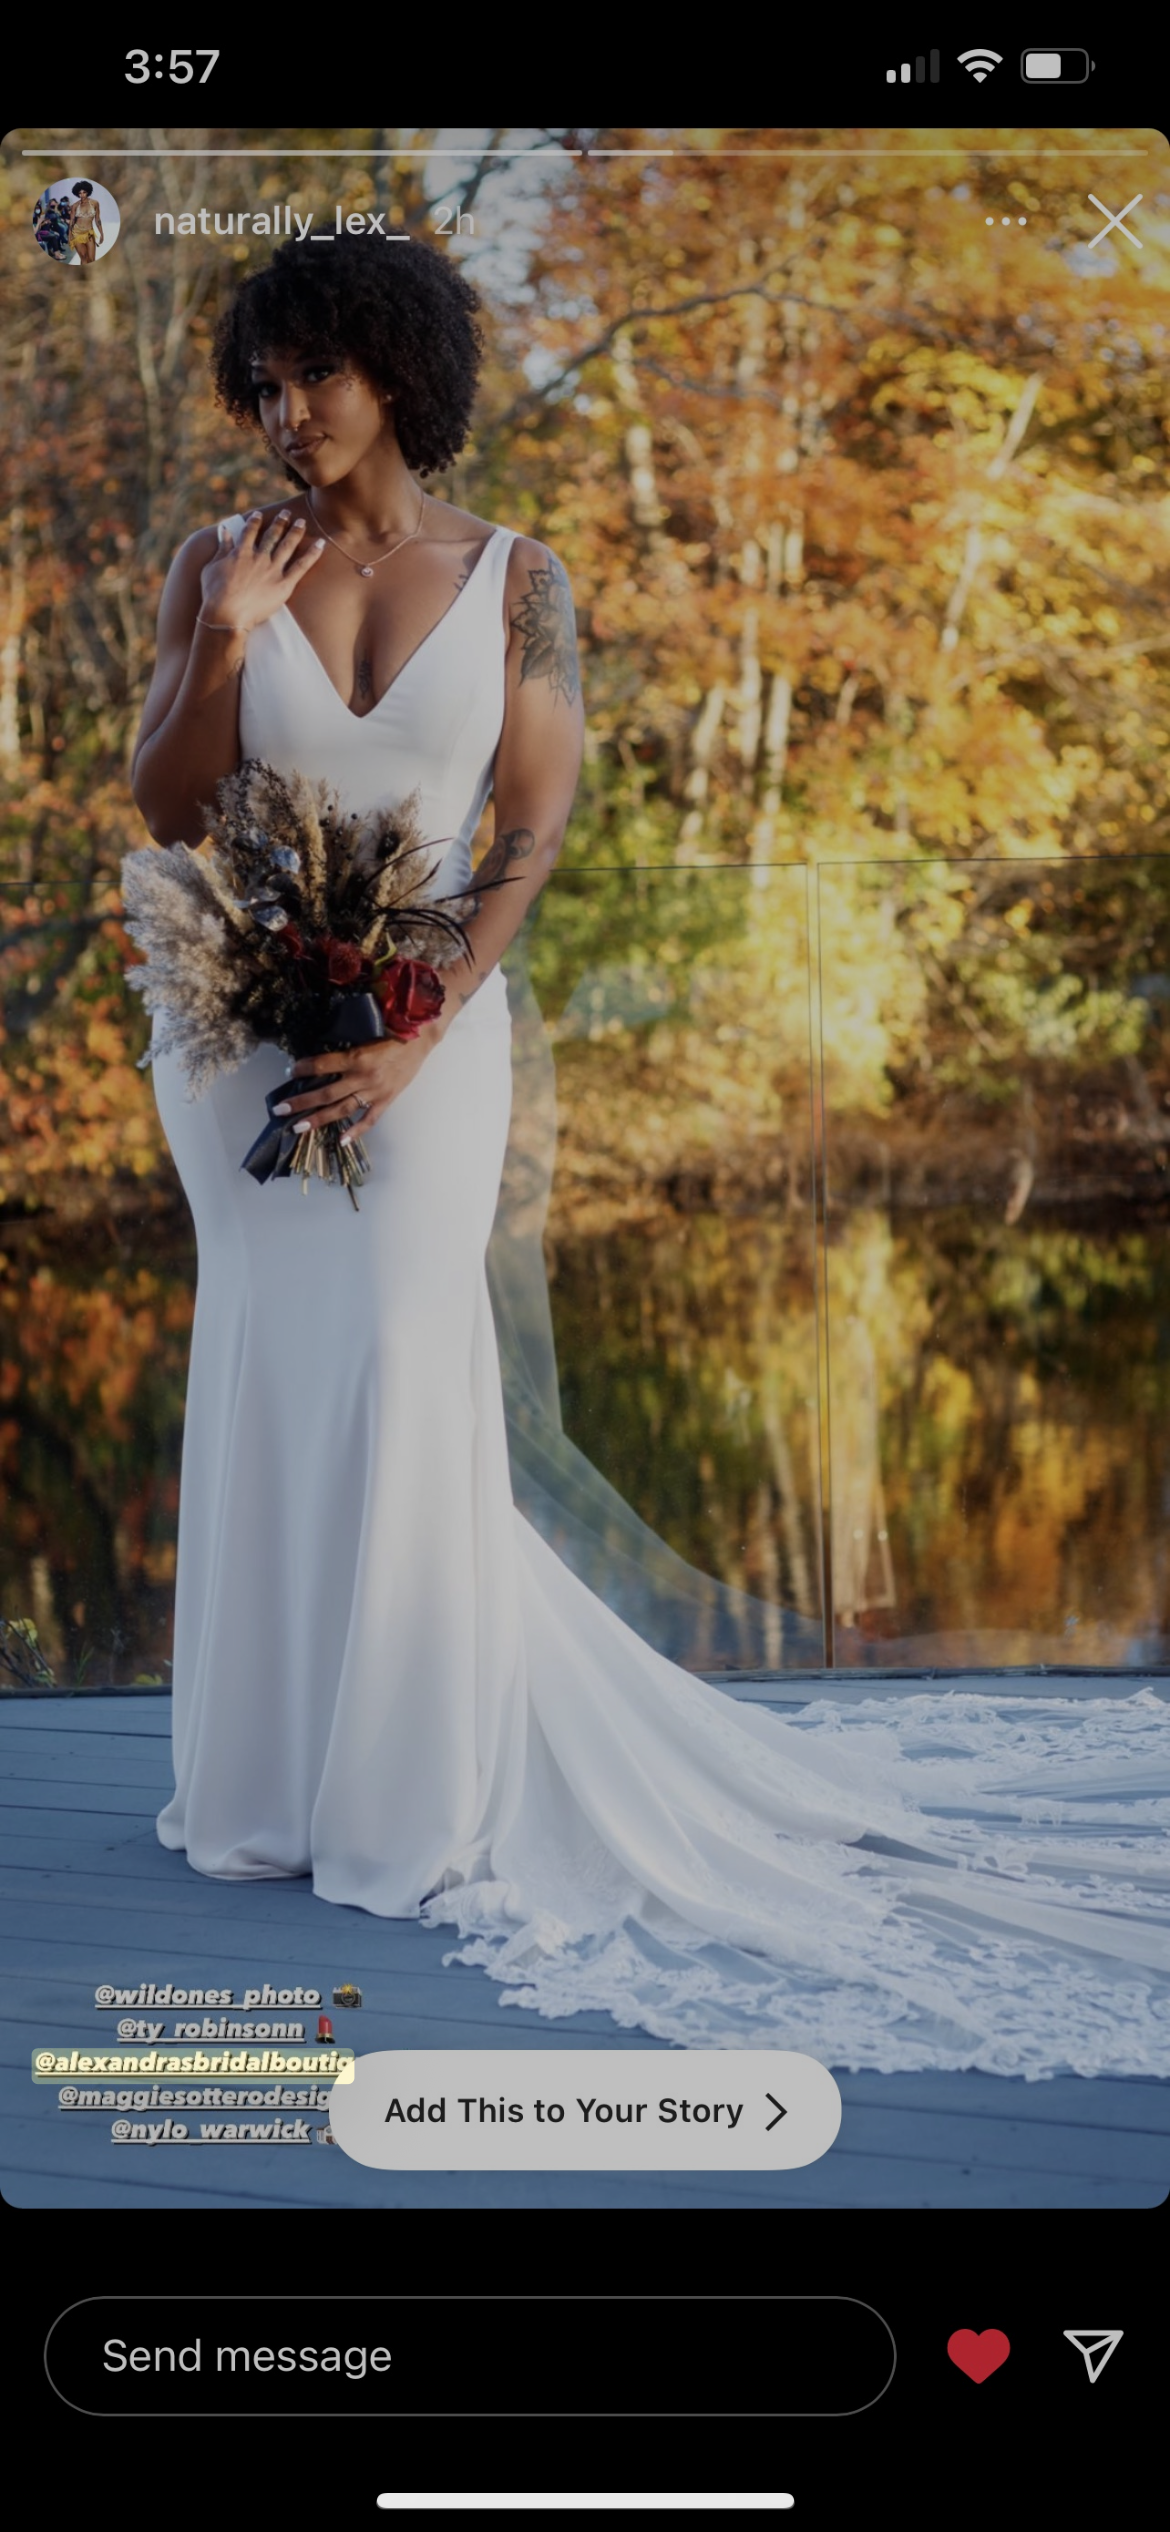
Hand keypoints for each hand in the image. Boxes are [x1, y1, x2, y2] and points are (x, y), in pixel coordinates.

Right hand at [198, 509, 324, 634]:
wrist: (226, 614)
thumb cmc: (214, 594)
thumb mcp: (212, 567)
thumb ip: (221, 547)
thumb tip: (224, 530)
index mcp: (241, 553)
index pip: (250, 532)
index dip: (254, 522)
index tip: (258, 514)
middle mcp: (259, 557)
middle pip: (272, 536)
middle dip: (280, 523)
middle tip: (286, 513)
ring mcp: (273, 570)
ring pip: (287, 546)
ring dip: (295, 532)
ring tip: (301, 522)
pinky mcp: (284, 585)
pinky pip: (302, 566)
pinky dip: (313, 554)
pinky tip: (321, 544)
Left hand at [272, 1030, 436, 1138]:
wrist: (421, 1038)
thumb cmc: (393, 1030)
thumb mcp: (366, 1031)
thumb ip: (346, 1045)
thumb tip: (322, 1055)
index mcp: (357, 1056)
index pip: (322, 1065)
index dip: (304, 1068)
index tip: (290, 1072)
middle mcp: (362, 1077)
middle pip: (326, 1092)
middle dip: (301, 1101)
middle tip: (280, 1109)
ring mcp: (374, 1092)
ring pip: (341, 1109)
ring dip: (318, 1119)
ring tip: (299, 1127)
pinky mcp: (386, 1100)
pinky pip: (369, 1119)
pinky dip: (355, 1131)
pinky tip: (340, 1141)